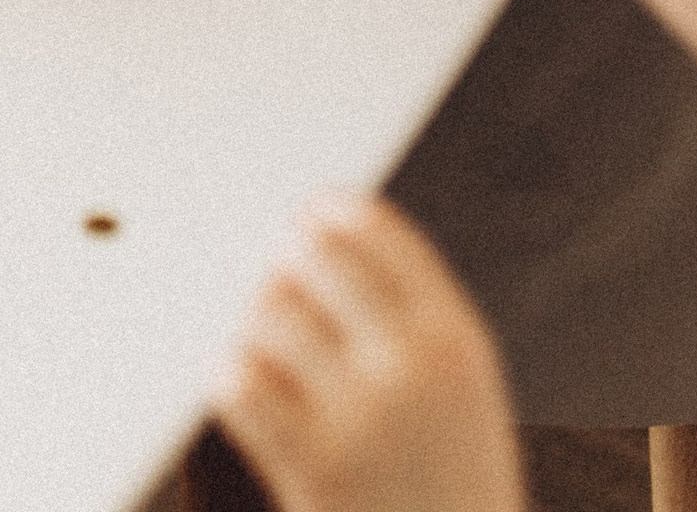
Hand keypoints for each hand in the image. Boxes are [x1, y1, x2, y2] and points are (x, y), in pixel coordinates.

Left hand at [216, 193, 526, 511]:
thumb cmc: (450, 489)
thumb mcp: (463, 394)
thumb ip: (407, 319)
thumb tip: (314, 237)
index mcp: (456, 338)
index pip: (375, 228)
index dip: (328, 212)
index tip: (303, 215)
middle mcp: (412, 366)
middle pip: (312, 256)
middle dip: (284, 261)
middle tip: (271, 276)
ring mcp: (361, 417)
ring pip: (268, 314)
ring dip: (254, 322)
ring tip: (261, 342)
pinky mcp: (313, 468)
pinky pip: (241, 383)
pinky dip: (233, 376)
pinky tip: (243, 386)